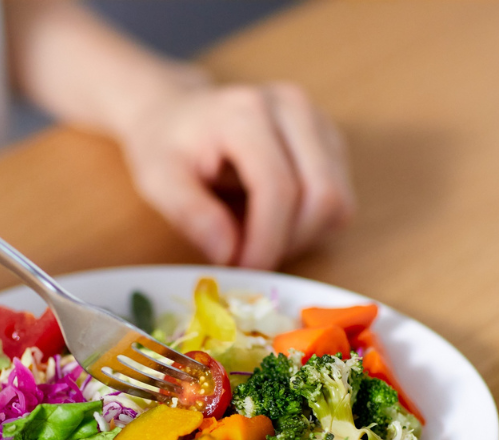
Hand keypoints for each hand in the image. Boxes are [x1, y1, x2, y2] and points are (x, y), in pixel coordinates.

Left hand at [119, 81, 354, 268]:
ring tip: (259, 239)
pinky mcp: (330, 141)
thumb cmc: (166, 147)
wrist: (178, 114)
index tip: (244, 271)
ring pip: (338, 201)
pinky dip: (313, 227)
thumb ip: (191, 215)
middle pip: (322, 196)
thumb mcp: (158, 181)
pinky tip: (276, 224)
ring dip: (303, 238)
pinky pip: (341, 200)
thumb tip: (229, 254)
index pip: (278, 188)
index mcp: (247, 113)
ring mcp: (317, 121)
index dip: (266, 241)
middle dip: (288, 243)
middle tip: (250, 260)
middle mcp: (292, 109)